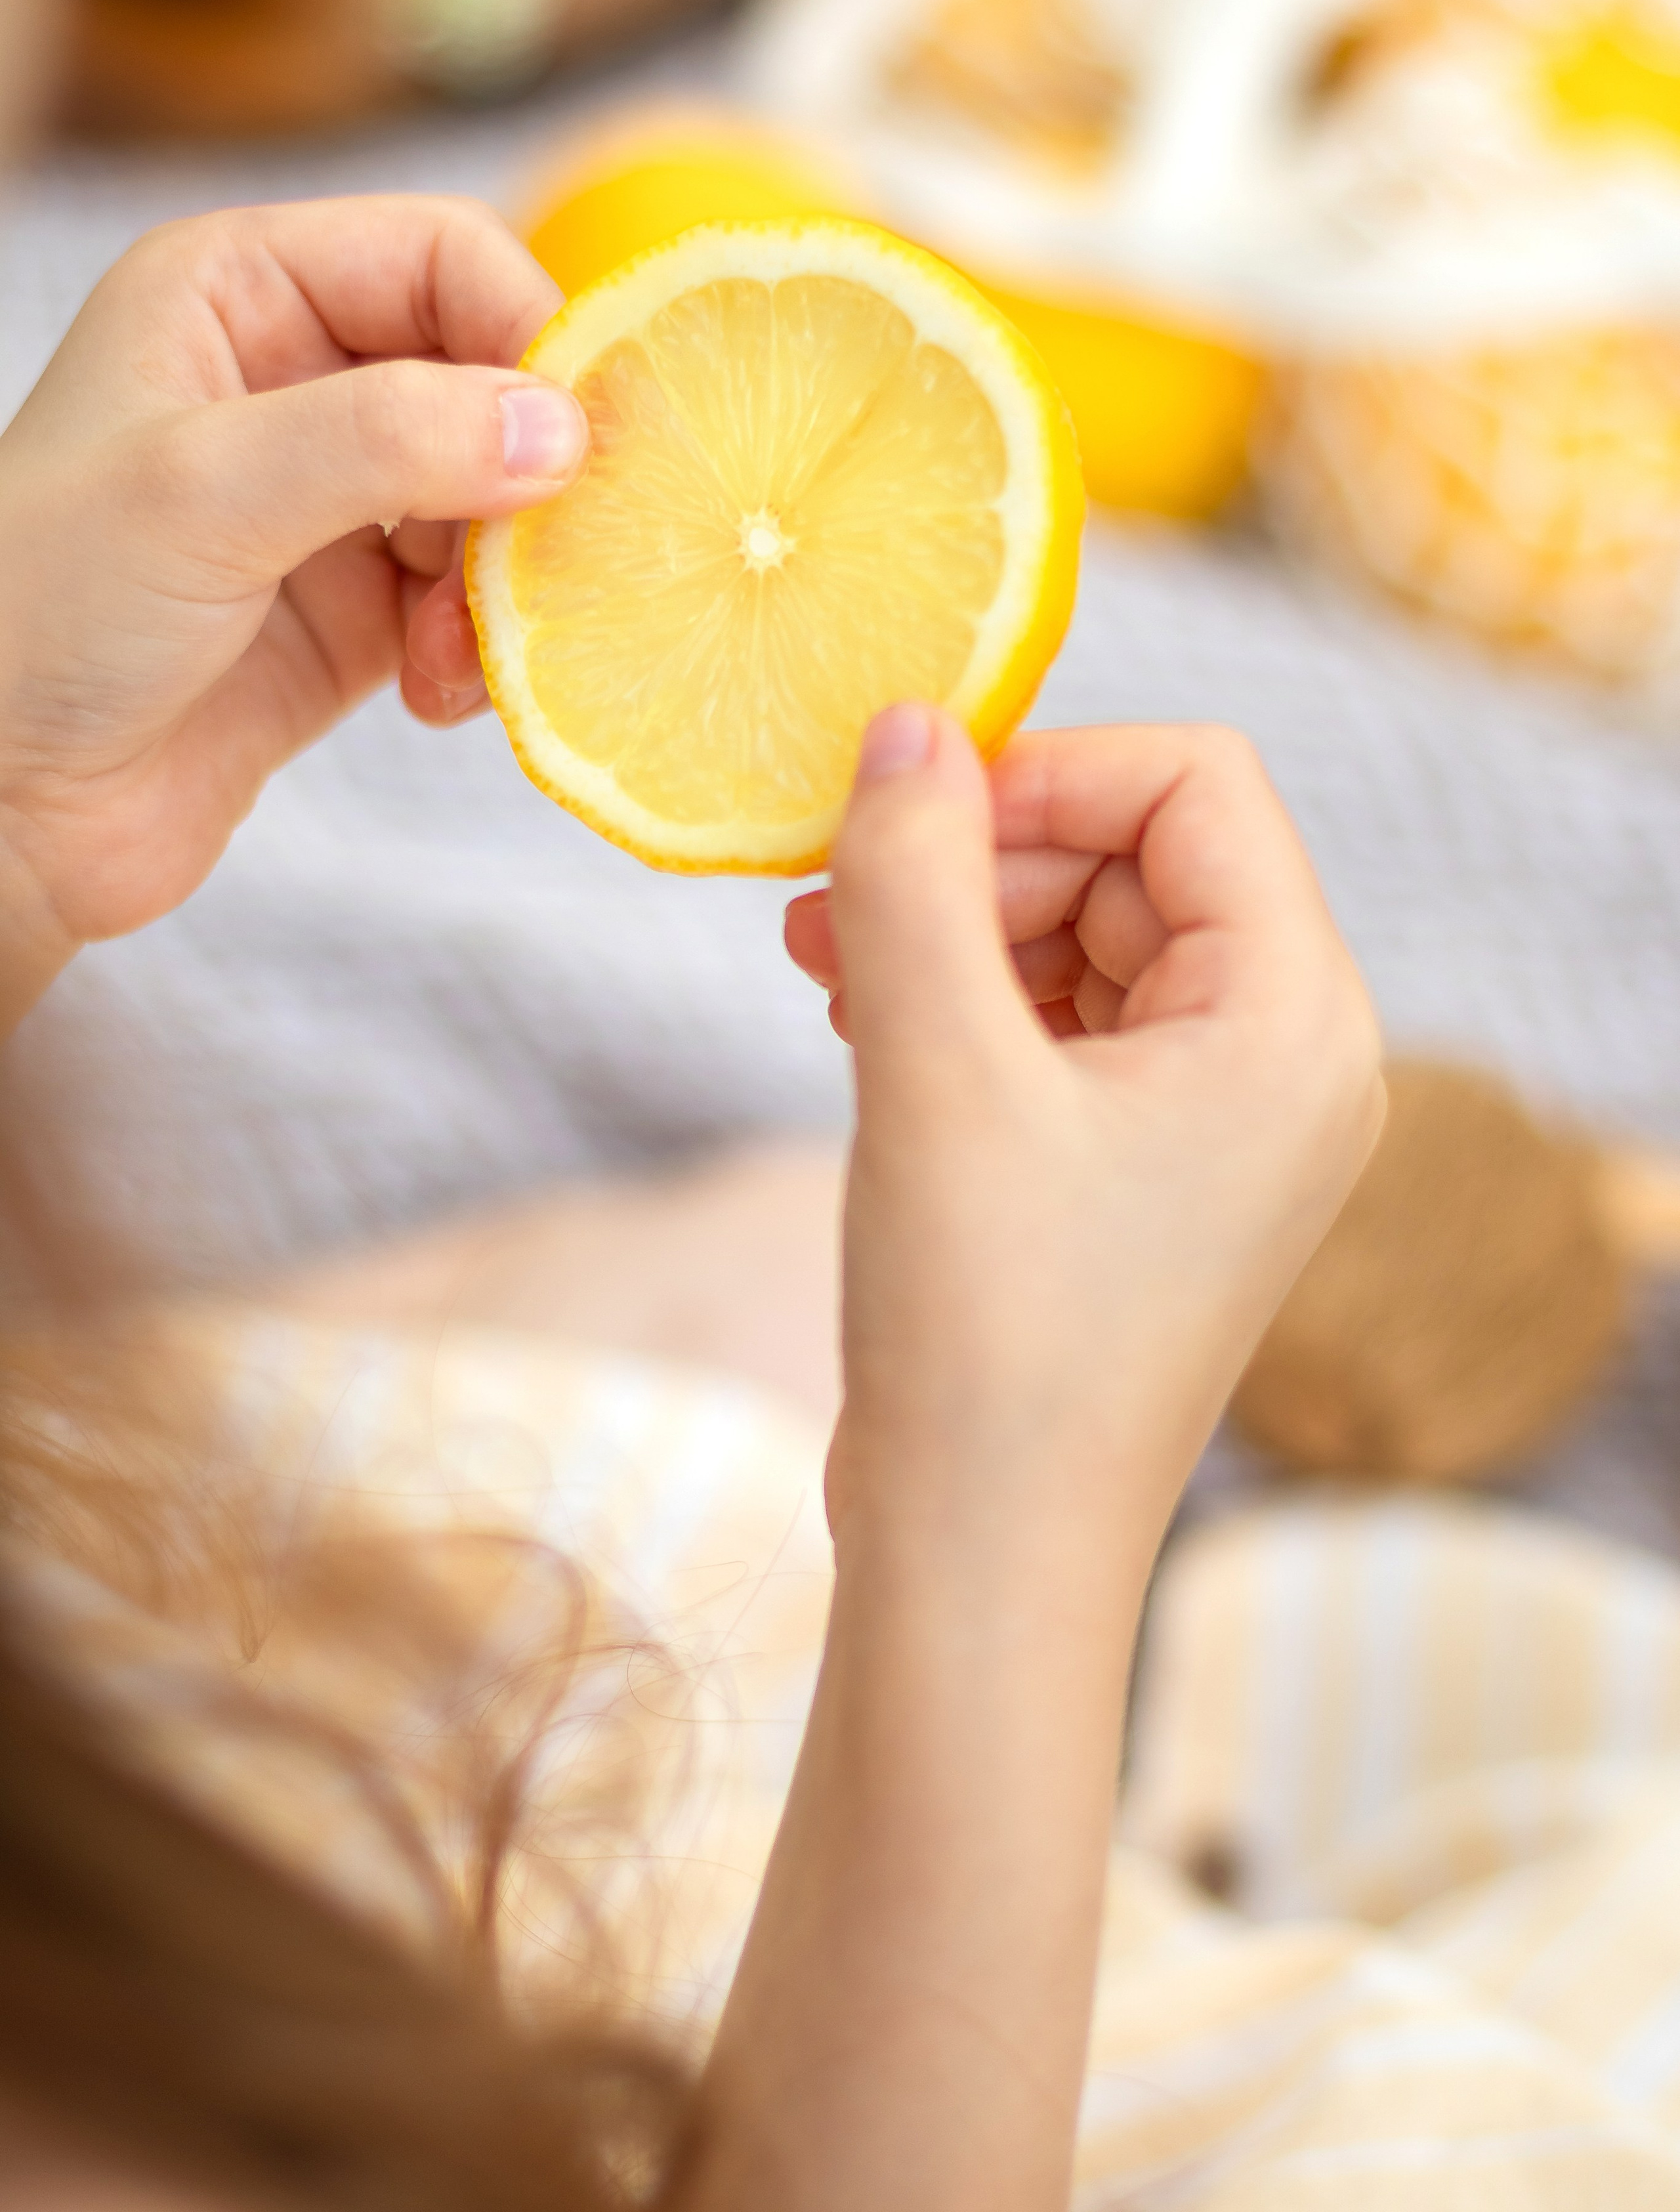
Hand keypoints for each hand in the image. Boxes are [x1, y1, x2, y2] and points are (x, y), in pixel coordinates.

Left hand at [0, 195, 584, 1009]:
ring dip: (506, 579)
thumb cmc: (45, 615)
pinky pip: (472, 601)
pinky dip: (480, 646)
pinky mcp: (357, 613)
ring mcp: (329, 501)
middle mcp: (292, 380)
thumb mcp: (206, 490)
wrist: (0, 806)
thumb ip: (386, 438)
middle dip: (528, 475)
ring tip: (460, 651)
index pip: (442, 256)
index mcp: (237, 292)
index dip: (527, 330)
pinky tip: (441, 696)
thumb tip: (559, 427)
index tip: (579, 437)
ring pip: (496, 500)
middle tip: (554, 559)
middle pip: (488, 380)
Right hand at [786, 707, 1383, 1543]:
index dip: (1045, 770)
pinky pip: (1067, 1022)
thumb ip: (918, 873)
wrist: (985, 1560)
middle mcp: (1286, 1057)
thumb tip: (905, 724)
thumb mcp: (936, 1068)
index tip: (906, 815)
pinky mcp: (1147, 1169)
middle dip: (981, 856)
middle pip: (1139, 853)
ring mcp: (1221, 1120)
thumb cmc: (987, 1332)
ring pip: (1089, 934)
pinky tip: (865, 1023)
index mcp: (1293, 1017)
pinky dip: (967, 1000)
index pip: (1195, 783)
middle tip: (831, 899)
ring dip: (957, 926)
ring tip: (826, 963)